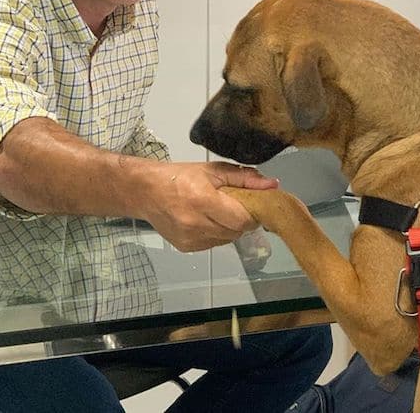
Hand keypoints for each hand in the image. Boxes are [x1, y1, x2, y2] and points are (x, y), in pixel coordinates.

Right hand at [142, 161, 278, 251]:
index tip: (252, 204)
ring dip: (229, 228)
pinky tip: (206, 220)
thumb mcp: (214, 171)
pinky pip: (213, 244)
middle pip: (236, 231)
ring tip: (218, 211)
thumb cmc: (180, 177)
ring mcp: (190, 239)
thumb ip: (245, 177)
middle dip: (241, 220)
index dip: (252, 214)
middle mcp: (196, 224)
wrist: (146, 192)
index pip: (242, 220)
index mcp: (203, 200)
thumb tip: (272, 185)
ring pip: (226, 240)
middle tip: (236, 205)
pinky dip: (216, 234)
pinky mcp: (186, 248)